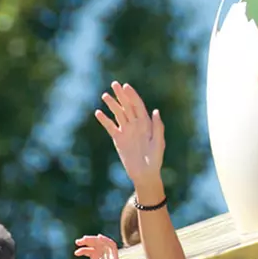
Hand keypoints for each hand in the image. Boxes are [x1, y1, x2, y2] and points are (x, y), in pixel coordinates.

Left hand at [74, 234, 133, 258]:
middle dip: (87, 242)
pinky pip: (113, 247)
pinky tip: (99, 237)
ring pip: (104, 244)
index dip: (84, 251)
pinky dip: (107, 241)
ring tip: (84, 239)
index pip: (92, 252)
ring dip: (94, 240)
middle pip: (97, 246)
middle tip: (77, 242)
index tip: (76, 253)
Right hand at [96, 81, 166, 199]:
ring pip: (118, 114)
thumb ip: (157, 127)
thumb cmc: (155, 159)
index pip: (138, 105)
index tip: (125, 86)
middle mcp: (136, 125)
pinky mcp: (119, 140)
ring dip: (112, 105)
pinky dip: (105, 120)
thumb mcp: (159, 142)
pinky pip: (110, 127)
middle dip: (121, 95)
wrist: (145, 174)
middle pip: (127, 106)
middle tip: (114, 84)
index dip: (132, 95)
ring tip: (105, 96)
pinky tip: (98, 113)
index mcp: (146, 123)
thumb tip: (155, 111)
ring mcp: (126, 131)